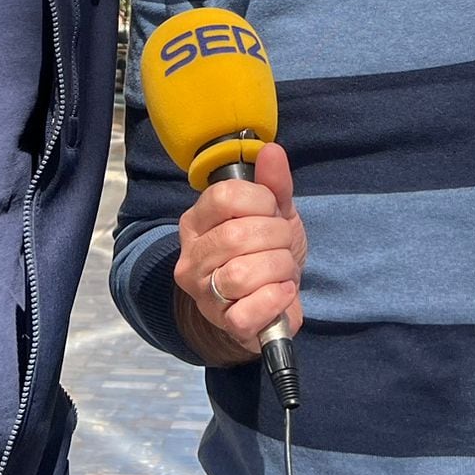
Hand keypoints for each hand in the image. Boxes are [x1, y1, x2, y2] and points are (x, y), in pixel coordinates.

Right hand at [174, 142, 306, 362]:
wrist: (272, 302)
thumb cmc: (267, 251)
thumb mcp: (275, 212)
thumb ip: (274, 183)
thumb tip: (272, 151)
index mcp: (197, 222)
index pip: (223, 197)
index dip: (260, 201)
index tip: (272, 212)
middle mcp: (192, 257)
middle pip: (236, 236)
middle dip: (276, 237)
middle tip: (282, 244)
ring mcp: (204, 294)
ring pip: (241, 274)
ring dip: (278, 268)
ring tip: (282, 269)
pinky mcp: (225, 323)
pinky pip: (248, 311)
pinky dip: (275, 299)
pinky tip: (282, 292)